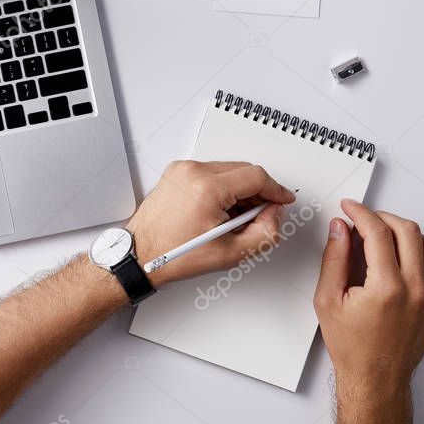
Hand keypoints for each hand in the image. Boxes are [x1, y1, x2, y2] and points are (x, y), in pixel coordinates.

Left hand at [127, 160, 295, 286]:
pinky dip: (221, 188)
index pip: (256, 177)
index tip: (282, 200)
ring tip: (234, 219)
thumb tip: (275, 212)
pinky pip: (210, 173)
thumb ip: (266, 232)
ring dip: (239, 191)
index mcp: (207, 188)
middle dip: (257, 192)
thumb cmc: (175, 254)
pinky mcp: (176, 172)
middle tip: (259, 216)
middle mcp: (192, 172)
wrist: (141, 253)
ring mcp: (182, 169)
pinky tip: (219, 211)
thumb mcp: (232, 253)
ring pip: (228, 171)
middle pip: (243, 170)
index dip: (276, 190)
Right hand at [314, 200, 423, 410]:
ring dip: (403, 231)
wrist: (376, 376)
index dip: (361, 213)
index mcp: (386, 288)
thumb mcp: (328, 299)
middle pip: (407, 231)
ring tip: (381, 236)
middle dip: (381, 217)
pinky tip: (400, 253)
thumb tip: (340, 229)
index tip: (350, 208)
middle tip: (363, 218)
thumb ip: (334, 258)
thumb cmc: (352, 346)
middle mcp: (415, 290)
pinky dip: (420, 249)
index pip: (378, 233)